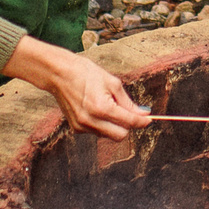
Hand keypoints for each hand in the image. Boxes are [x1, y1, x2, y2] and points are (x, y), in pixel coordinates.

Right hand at [1, 37, 148, 139]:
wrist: (59, 74)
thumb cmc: (86, 73)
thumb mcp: (112, 83)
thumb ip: (128, 102)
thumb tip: (142, 113)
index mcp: (102, 108)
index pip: (129, 122)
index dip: (142, 121)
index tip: (149, 119)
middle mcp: (91, 121)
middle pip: (120, 135)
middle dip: (128, 126)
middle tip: (131, 112)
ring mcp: (82, 126)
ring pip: (108, 135)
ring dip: (115, 125)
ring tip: (108, 105)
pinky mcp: (76, 128)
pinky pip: (97, 132)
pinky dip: (102, 124)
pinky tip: (97, 109)